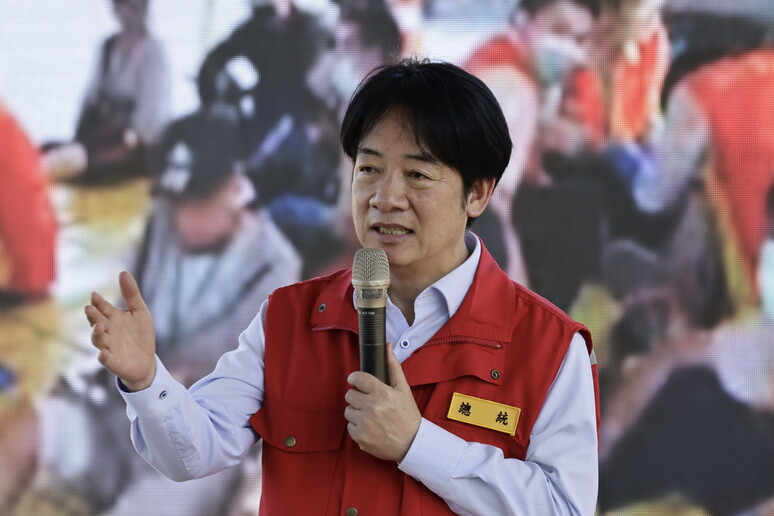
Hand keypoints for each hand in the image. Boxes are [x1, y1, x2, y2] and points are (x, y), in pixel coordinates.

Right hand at [84, 271, 155, 390]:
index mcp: (113, 318)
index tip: (94, 295)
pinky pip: (106, 360)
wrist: (146, 361)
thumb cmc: (140, 334)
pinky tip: (103, 353)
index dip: (98, 302)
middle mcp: (108, 331)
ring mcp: (109, 346)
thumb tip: (122, 272)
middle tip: (89, 308)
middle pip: (97, 322)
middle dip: (93, 316)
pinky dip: (104, 357)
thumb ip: (131, 294)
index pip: (103, 308)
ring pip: (98, 340)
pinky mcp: (113, 362)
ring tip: (99, 326)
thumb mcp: (139, 311)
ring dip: (97, 333)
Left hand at [344, 345, 420, 461]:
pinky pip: (349, 427)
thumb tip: (387, 347)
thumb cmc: (408, 415)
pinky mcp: (360, 437)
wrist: (412, 443)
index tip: (357, 382)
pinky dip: (357, 427)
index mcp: (382, 393)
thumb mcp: (403, 389)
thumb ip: (393, 367)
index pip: (357, 378)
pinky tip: (369, 427)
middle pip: (349, 395)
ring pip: (348, 411)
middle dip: (357, 397)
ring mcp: (365, 424)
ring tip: (369, 415)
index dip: (355, 379)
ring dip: (356, 412)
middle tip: (367, 401)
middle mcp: (372, 407)